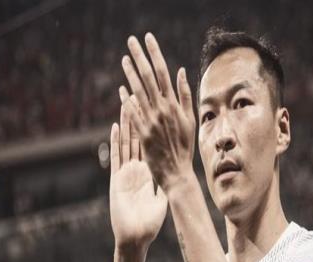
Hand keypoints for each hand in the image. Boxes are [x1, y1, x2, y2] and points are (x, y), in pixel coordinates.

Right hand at [109, 101, 167, 250]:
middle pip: (137, 138)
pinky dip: (118, 141)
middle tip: (141, 98)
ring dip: (127, 123)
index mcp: (147, 174)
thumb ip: (164, 188)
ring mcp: (126, 173)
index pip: (150, 146)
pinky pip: (118, 156)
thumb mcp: (160, 201)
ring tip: (128, 102)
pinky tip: (117, 126)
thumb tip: (176, 180)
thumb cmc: (148, 223)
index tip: (157, 113)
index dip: (153, 130)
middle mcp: (136, 170)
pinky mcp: (117, 179)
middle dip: (139, 117)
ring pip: (127, 142)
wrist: (135, 237)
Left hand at [120, 33, 195, 193]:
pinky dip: (126, 99)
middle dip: (139, 57)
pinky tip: (121, 88)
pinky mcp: (142, 133)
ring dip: (130, 73)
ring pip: (137, 92)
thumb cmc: (185, 147)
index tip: (148, 39)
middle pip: (148, 77)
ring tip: (124, 59)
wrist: (177, 172)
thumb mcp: (191, 120)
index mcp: (175, 105)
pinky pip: (132, 112)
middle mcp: (162, 110)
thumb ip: (186, 95)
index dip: (155, 54)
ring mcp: (151, 121)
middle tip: (131, 41)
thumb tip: (180, 71)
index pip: (163, 73)